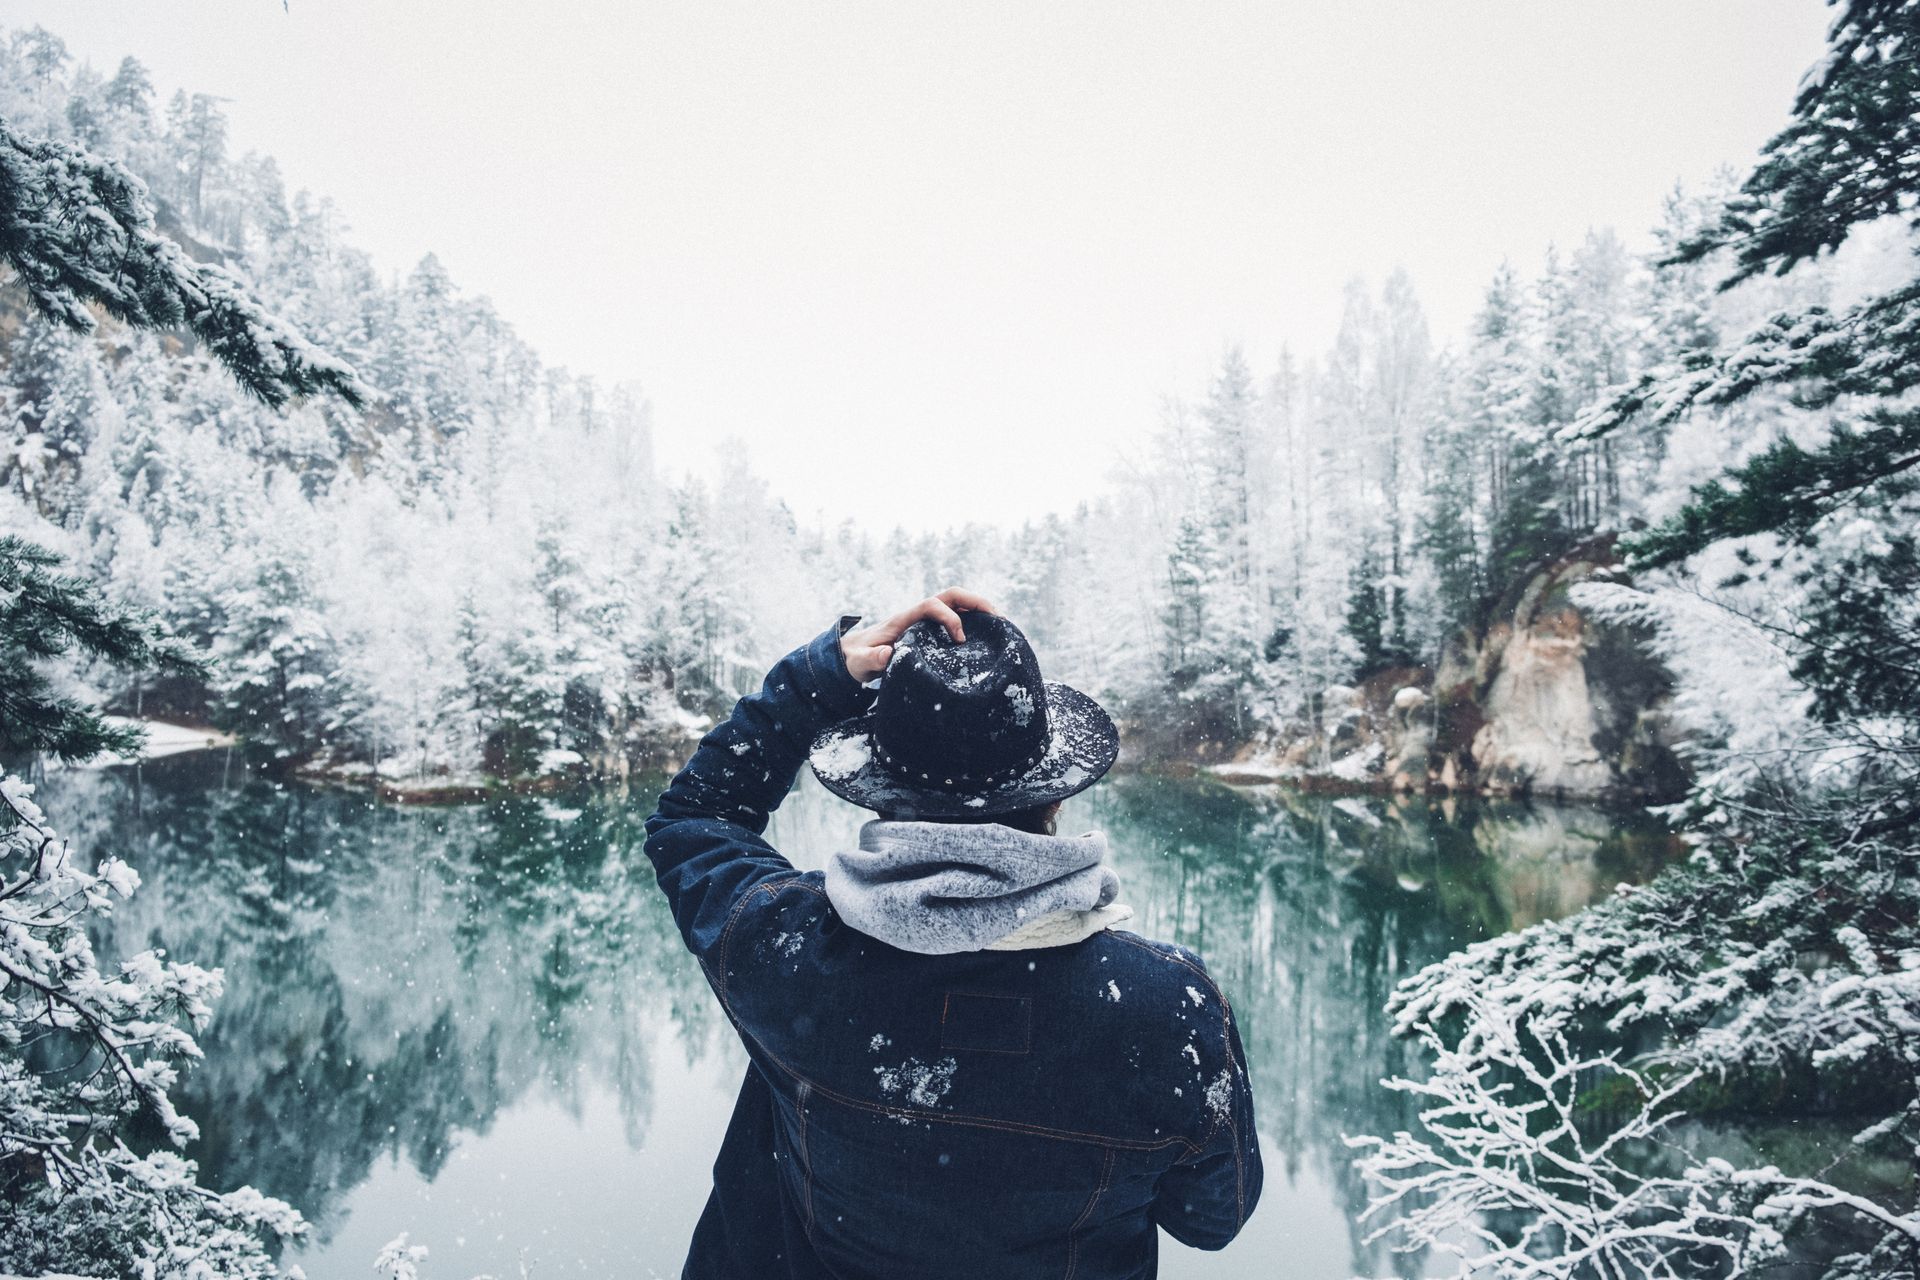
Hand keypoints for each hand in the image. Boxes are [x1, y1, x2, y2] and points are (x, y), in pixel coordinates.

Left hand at [840, 588, 998, 682]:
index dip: (949, 617)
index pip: (931, 605)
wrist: (851, 654)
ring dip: (980, 608)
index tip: (960, 640)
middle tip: (998, 619)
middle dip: (975, 601)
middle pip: (951, 595)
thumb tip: (887, 652)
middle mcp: (917, 614)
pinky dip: (975, 621)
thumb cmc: (857, 658)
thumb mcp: (859, 662)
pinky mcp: (930, 630)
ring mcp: (925, 620)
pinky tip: (988, 637)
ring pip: (957, 603)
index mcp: (903, 619)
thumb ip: (871, 658)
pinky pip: (957, 616)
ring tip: (1002, 625)